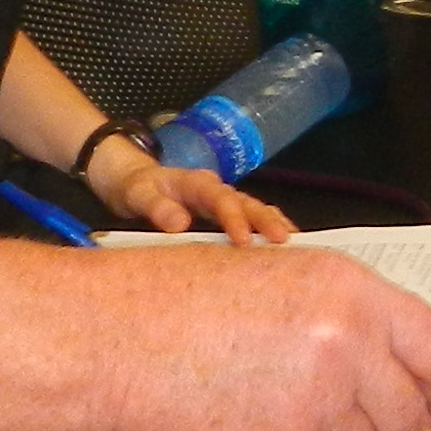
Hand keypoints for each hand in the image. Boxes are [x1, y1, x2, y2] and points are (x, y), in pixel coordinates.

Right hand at [92, 244, 430, 430]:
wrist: (112, 336)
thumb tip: (396, 371)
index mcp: (353, 293)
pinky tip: (245, 427)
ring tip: (272, 408)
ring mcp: (315, 404)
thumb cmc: (183, 299)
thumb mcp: (281, 276)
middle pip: (405, 416)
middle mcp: (347, 347)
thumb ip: (348, 318)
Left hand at [95, 156, 292, 241]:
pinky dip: (267, 230)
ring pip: (254, 209)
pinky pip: (251, 219)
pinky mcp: (225, 214)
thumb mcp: (137, 195)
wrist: (135, 183)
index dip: (234, 218)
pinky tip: (283, 247)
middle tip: (284, 239)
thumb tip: (180, 224)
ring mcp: (223, 201)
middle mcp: (215, 189)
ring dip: (273, 224)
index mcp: (196, 183)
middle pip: (246, 201)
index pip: (220, 198)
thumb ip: (156, 207)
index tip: (243, 240)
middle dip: (266, 220)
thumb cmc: (137, 189)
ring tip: (296, 243)